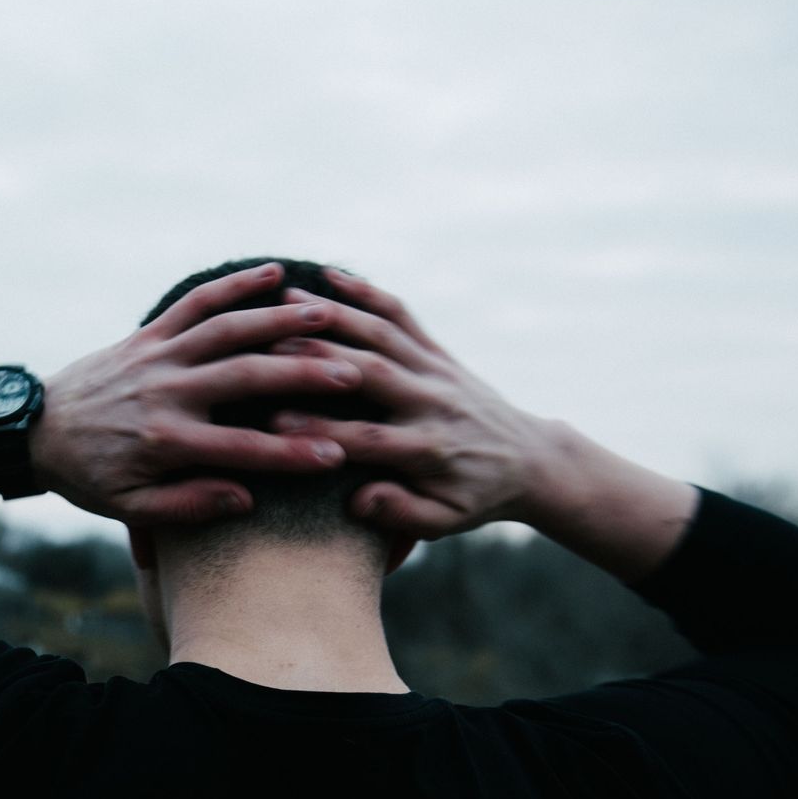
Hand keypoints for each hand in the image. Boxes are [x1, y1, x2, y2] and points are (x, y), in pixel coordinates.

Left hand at [30, 262, 363, 525]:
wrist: (35, 432)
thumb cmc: (89, 477)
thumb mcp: (130, 507)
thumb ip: (187, 506)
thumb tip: (245, 499)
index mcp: (164, 442)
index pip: (240, 449)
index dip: (291, 453)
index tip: (337, 456)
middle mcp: (164, 392)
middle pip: (243, 377)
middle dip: (301, 374)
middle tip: (355, 373)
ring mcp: (156, 356)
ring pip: (225, 330)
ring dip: (278, 319)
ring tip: (329, 314)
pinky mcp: (147, 334)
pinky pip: (194, 304)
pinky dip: (232, 286)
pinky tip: (273, 274)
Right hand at [264, 269, 567, 538]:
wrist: (530, 461)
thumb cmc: (475, 498)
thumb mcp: (445, 521)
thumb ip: (402, 514)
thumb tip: (357, 501)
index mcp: (428, 449)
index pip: (367, 437)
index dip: (319, 430)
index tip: (273, 424)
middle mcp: (432, 402)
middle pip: (372, 372)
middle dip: (318, 356)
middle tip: (266, 342)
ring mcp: (436, 371)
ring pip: (383, 333)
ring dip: (334, 313)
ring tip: (286, 299)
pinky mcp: (439, 352)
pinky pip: (403, 315)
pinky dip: (368, 292)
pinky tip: (330, 277)